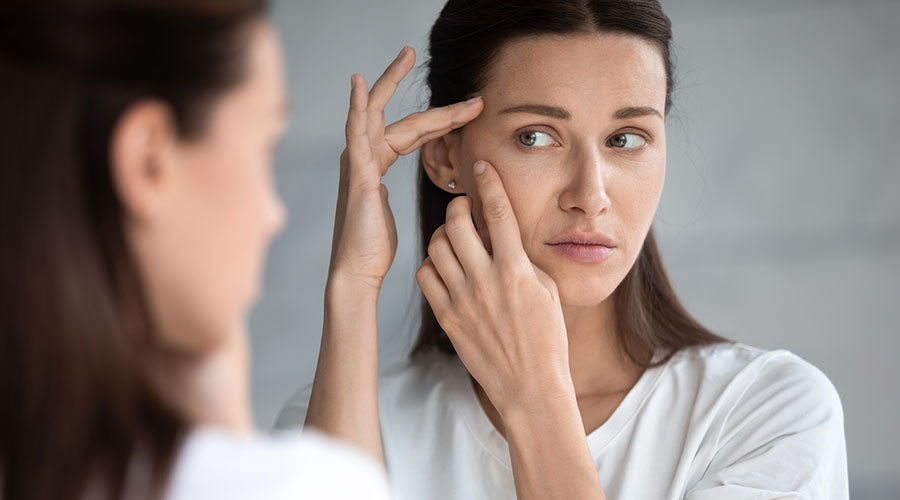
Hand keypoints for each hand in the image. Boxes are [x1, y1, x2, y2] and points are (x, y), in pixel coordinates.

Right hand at [329, 46, 483, 290]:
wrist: (357, 272)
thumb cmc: (376, 249)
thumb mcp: (400, 215)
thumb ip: (414, 198)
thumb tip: (452, 196)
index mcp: (375, 166)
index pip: (411, 132)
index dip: (442, 118)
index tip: (472, 108)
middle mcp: (363, 158)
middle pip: (393, 115)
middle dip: (411, 87)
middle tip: (416, 53)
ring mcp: (356, 164)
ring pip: (375, 114)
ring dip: (388, 82)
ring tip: (404, 55)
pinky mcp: (355, 174)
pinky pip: (356, 132)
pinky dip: (356, 107)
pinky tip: (359, 85)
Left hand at [416, 160, 572, 416]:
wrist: (530, 386)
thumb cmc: (546, 338)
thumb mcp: (546, 290)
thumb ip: (522, 258)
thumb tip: (502, 234)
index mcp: (516, 270)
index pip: (497, 211)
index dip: (488, 181)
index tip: (481, 165)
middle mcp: (486, 280)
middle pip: (456, 222)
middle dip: (458, 206)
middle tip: (464, 208)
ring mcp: (462, 299)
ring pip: (436, 246)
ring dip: (443, 234)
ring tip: (455, 240)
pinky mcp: (446, 317)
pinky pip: (425, 275)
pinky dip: (432, 264)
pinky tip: (445, 268)